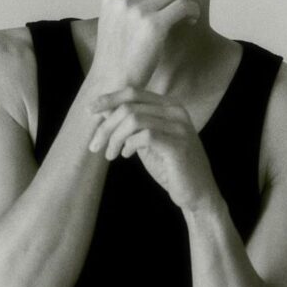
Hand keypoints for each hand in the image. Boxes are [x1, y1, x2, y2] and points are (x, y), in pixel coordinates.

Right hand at [87, 0, 199, 92]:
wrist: (112, 81)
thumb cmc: (117, 55)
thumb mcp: (115, 18)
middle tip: (184, 8)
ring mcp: (138, 10)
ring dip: (187, 2)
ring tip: (188, 17)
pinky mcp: (154, 25)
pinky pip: (184, 5)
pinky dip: (193, 11)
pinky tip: (191, 21)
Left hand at [88, 87, 219, 210]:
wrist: (197, 194)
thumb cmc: (170, 167)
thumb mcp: (145, 142)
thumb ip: (129, 125)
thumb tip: (103, 110)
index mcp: (169, 106)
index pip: (133, 92)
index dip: (109, 99)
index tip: (89, 111)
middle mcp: (177, 111)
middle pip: (129, 106)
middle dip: (106, 126)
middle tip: (95, 146)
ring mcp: (179, 127)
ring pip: (134, 119)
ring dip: (114, 138)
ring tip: (110, 155)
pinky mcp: (178, 145)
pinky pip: (144, 136)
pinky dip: (129, 145)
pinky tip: (126, 155)